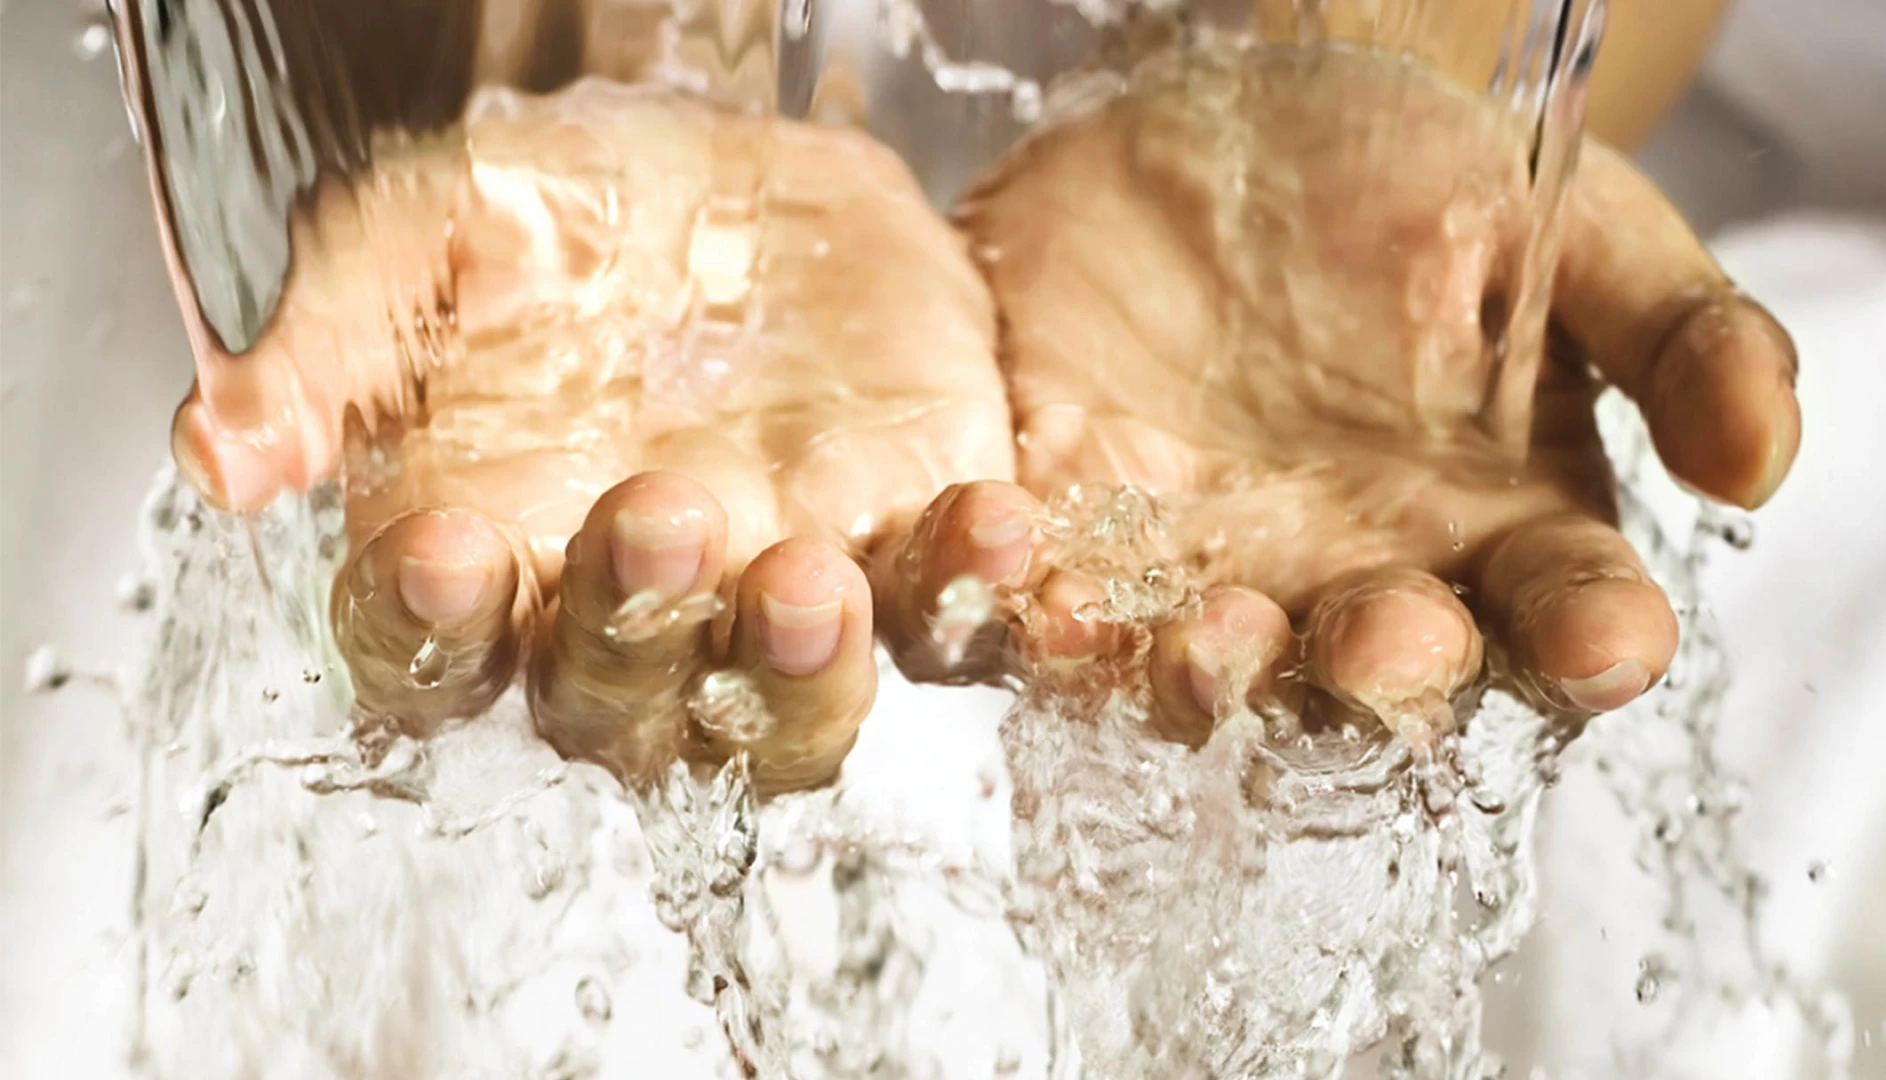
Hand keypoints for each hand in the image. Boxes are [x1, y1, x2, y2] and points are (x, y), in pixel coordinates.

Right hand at [172, 88, 1041, 790]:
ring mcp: (776, 597)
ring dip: (801, 671)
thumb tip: (219, 455)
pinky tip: (994, 520)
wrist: (744, 168)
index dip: (425, 627)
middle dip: (631, 631)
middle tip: (657, 512)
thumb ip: (335, 337)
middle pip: (615, 712)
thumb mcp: (438, 229)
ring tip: (813, 573)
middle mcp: (628, 616)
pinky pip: (948, 618)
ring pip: (786, 722)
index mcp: (486, 553)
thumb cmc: (570, 213)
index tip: (444, 543)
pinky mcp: (908, 553)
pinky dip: (971, 585)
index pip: (426, 655)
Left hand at [955, 49, 1799, 743]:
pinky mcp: (1068, 535)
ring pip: (1205, 676)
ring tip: (1209, 637)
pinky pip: (1044, 607)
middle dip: (1383, 678)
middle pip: (1376, 684)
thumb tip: (1761, 461)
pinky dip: (1033, 611)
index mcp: (1495, 533)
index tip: (1604, 640)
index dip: (1587, 645)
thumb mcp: (1563, 229)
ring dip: (1205, 679)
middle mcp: (1354, 582)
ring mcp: (1207, 573)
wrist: (1230, 116)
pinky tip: (1037, 575)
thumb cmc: (1419, 176)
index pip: (1560, 620)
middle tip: (1384, 634)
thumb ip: (1674, 335)